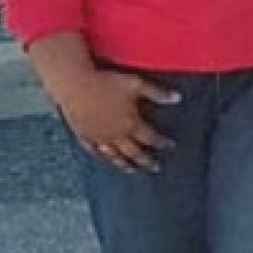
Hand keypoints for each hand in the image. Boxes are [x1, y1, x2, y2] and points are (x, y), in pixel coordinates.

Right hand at [50, 66, 177, 172]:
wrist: (74, 83)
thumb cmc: (106, 82)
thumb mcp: (136, 84)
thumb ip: (157, 93)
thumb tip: (178, 98)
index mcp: (131, 124)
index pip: (151, 138)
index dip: (162, 143)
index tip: (170, 146)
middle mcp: (116, 135)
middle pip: (134, 152)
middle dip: (146, 161)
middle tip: (155, 168)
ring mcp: (99, 137)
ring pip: (115, 156)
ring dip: (125, 164)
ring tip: (132, 170)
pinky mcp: (83, 135)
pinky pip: (94, 150)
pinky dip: (102, 156)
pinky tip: (105, 158)